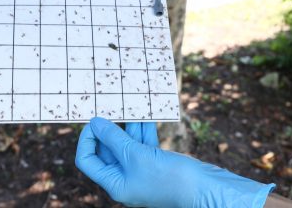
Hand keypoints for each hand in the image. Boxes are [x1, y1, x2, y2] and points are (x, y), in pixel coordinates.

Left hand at [75, 117, 274, 207]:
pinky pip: (143, 143)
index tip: (93, 122)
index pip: (87, 161)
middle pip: (107, 150)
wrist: (204, 187)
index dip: (86, 140)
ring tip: (127, 105)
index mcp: (114, 184)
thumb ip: (114, 138)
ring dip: (128, 125)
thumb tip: (95, 123)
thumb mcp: (135, 155)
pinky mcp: (155, 162)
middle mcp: (125, 178)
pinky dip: (143, 129)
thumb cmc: (168, 177)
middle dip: (109, 129)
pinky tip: (145, 113)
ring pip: (127, 144)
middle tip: (109, 108)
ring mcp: (140, 170)